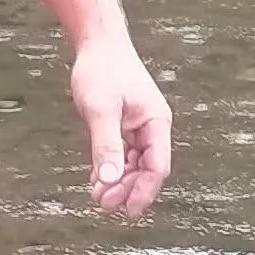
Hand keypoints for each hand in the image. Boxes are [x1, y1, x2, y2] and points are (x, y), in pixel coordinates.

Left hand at [70, 28, 171, 214]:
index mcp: (156, 122)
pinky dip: (111, 170)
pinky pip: (122, 156)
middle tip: (102, 203)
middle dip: (127, 190)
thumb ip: (106, 145)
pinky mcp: (124, 126)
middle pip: (147, 170)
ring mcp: (138, 128)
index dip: (144, 192)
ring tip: (97, 197)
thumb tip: (109, 180)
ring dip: (119, 183)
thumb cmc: (102, 69)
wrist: (97, 43)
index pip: (158, 167)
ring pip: (134, 166)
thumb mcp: (100, 109)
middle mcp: (152, 128)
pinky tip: (96, 182)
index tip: (127, 211)